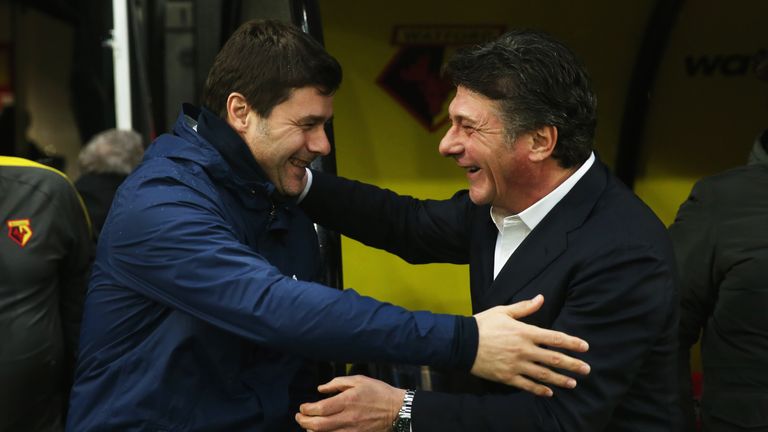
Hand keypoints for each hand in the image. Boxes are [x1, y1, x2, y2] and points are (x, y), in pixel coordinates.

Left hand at [295, 375, 404, 431]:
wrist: (397, 409)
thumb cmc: (378, 392)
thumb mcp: (358, 380)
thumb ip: (337, 383)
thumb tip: (320, 388)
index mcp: (347, 401)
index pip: (320, 409)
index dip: (306, 410)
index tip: (302, 407)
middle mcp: (348, 417)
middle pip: (318, 426)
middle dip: (304, 422)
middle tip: (299, 417)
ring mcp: (352, 430)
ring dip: (312, 431)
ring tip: (308, 425)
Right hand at [472, 294, 590, 396]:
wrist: (461, 343)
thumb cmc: (482, 324)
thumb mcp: (503, 311)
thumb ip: (524, 307)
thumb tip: (541, 298)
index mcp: (524, 332)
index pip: (554, 338)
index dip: (571, 342)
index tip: (585, 347)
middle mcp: (524, 350)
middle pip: (553, 358)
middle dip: (572, 364)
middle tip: (586, 369)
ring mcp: (516, 365)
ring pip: (543, 374)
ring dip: (560, 379)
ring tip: (573, 383)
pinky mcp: (507, 377)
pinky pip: (527, 385)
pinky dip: (539, 390)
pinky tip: (549, 392)